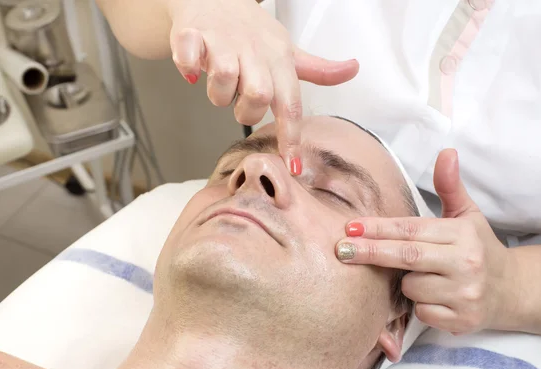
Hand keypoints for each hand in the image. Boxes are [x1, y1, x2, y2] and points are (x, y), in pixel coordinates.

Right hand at [168, 0, 359, 171]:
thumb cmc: (252, 31)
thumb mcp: (287, 50)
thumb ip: (317, 69)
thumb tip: (353, 69)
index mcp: (279, 59)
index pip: (291, 103)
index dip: (291, 136)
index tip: (291, 165)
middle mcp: (254, 51)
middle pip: (258, 94)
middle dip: (247, 112)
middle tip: (240, 105)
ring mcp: (223, 42)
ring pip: (223, 79)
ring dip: (217, 94)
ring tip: (218, 85)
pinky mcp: (193, 35)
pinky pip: (189, 57)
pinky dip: (187, 67)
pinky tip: (191, 70)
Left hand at [335, 149, 517, 333]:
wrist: (513, 290)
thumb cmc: (479, 248)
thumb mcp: (467, 215)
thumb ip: (450, 186)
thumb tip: (446, 152)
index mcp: (462, 234)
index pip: (412, 229)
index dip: (378, 228)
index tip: (350, 227)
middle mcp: (466, 263)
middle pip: (406, 257)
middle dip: (370, 252)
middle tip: (341, 250)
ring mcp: (465, 294)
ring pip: (411, 288)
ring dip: (404, 283)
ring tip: (422, 276)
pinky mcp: (463, 320)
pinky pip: (422, 312)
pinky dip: (420, 306)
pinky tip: (434, 298)